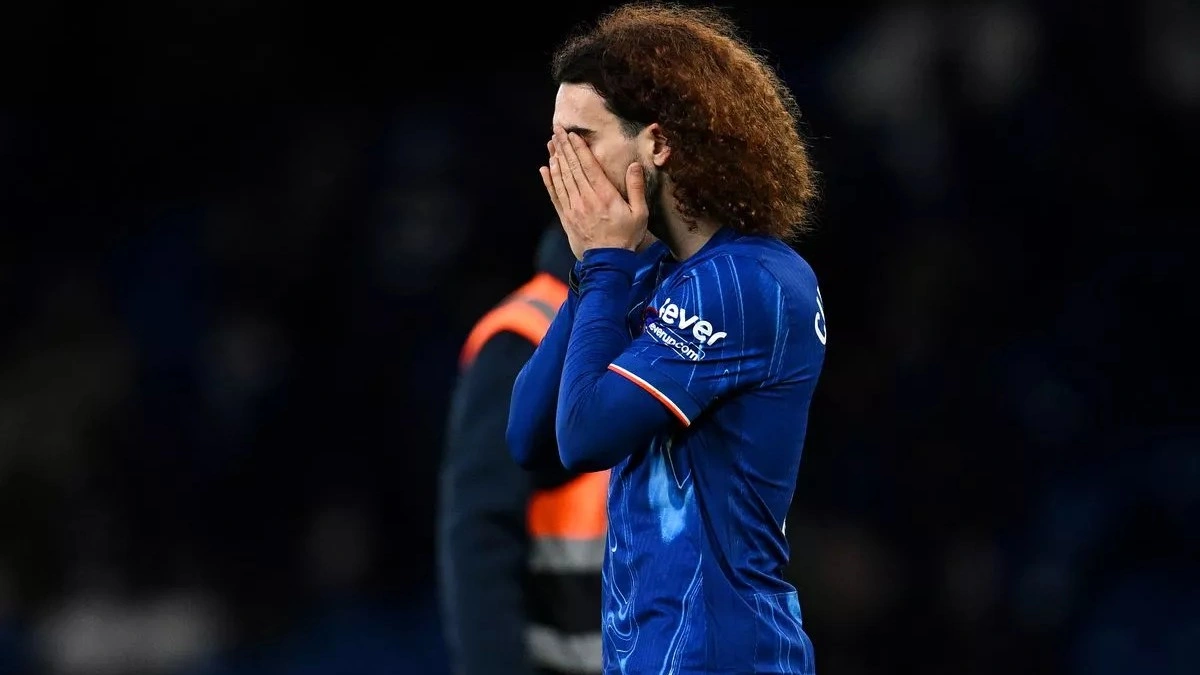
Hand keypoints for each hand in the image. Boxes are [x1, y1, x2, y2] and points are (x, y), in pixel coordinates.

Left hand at [540, 126, 647, 259]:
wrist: (608, 263)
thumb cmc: (626, 238)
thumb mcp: (640, 213)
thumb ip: (636, 188)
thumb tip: (633, 165)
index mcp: (605, 195)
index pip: (588, 166)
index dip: (579, 148)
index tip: (572, 134)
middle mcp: (586, 199)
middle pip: (572, 168)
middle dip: (564, 147)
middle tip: (557, 131)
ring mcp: (574, 208)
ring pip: (562, 179)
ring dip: (555, 159)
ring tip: (551, 144)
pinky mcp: (566, 218)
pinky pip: (555, 196)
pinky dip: (549, 181)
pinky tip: (545, 169)